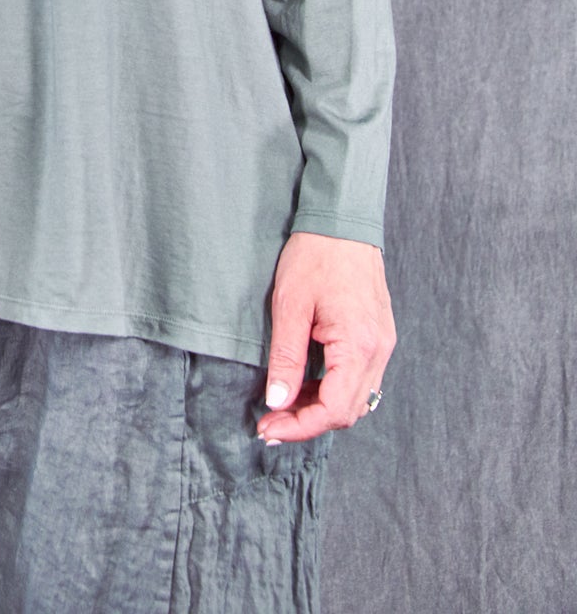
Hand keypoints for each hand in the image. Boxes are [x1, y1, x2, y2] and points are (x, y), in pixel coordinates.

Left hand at [255, 232, 395, 443]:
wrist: (343, 220)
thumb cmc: (315, 255)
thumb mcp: (290, 305)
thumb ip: (286, 358)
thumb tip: (278, 401)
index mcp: (358, 345)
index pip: (333, 409)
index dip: (299, 427)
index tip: (267, 429)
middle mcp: (379, 351)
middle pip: (348, 411)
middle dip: (307, 423)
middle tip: (269, 424)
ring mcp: (383, 345)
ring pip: (356, 399)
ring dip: (321, 408)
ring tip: (283, 406)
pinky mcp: (379, 337)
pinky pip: (360, 379)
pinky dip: (333, 389)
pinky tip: (306, 384)